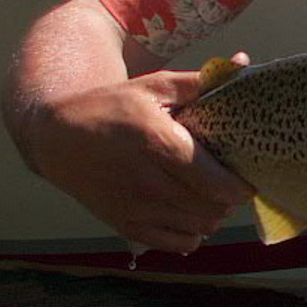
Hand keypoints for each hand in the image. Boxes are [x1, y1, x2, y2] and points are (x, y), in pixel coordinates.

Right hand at [27, 55, 253, 252]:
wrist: (58, 137)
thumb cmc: (113, 107)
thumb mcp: (155, 86)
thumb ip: (201, 80)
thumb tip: (242, 62)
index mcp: (157, 142)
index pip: (214, 181)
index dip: (240, 184)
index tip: (248, 174)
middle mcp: (147, 182)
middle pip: (212, 208)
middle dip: (231, 197)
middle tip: (231, 181)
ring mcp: (135, 208)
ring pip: (199, 228)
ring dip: (214, 214)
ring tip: (212, 194)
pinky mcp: (125, 226)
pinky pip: (177, 244)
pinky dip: (193, 233)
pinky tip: (191, 212)